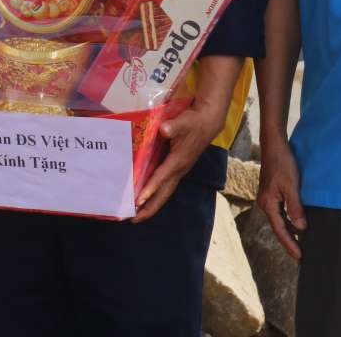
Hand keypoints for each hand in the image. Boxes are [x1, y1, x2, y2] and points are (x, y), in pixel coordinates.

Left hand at [132, 100, 226, 221]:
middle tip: (132, 219)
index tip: (138, 201)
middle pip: (163, 194)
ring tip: (135, 215)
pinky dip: (154, 194)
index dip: (150, 189)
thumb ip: (174, 126)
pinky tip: (143, 197)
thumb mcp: (184, 121)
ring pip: (164, 192)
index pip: (162, 178)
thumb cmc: (194, 122)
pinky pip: (164, 185)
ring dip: (150, 205)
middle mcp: (179, 170)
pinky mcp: (176, 168)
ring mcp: (178, 170)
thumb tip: (165, 129)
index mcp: (179, 161)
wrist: (208, 122)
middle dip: (149, 208)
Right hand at [258, 138, 306, 259]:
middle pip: (278, 227)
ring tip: (301, 244)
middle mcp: (266, 203)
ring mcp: (268, 198)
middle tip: (301, 256)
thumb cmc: (282, 164)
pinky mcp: (273, 192)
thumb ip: (295, 208)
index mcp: (268, 204)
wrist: (274, 146)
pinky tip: (298, 223)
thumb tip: (300, 228)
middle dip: (289, 241)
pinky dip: (290, 220)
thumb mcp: (291, 186)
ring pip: (280, 220)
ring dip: (290, 232)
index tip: (300, 257)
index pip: (280, 230)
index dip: (290, 244)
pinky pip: (281, 212)